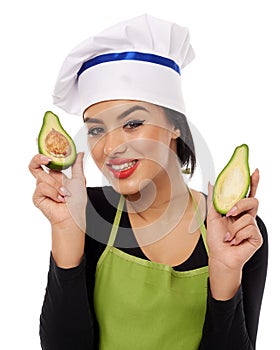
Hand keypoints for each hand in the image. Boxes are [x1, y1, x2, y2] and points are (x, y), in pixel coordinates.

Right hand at [29, 153, 86, 266]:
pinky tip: (59, 199)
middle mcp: (47, 180)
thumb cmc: (77, 202)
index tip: (39, 139)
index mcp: (56, 175)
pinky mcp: (37, 197)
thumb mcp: (79, 180)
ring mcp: (41, 188)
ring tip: (65, 194)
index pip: (46, 160)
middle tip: (47, 159)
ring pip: (43, 177)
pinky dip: (53, 192)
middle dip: (39, 158)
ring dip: (57, 186)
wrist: (73, 217)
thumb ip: (77, 165)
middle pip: (35, 164)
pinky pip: (41, 187)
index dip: (41, 150)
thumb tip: (80, 152)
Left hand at [206, 169, 262, 298]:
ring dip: (234, 227)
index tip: (255, 171)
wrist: (219, 256)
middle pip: (253, 201)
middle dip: (241, 205)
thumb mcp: (212, 216)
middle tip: (229, 212)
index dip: (253, 182)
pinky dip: (237, 235)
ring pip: (248, 217)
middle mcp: (247, 216)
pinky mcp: (256, 237)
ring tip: (228, 236)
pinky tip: (234, 241)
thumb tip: (213, 182)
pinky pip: (249, 229)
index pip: (248, 193)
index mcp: (238, 210)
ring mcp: (253, 227)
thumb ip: (214, 199)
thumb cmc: (216, 238)